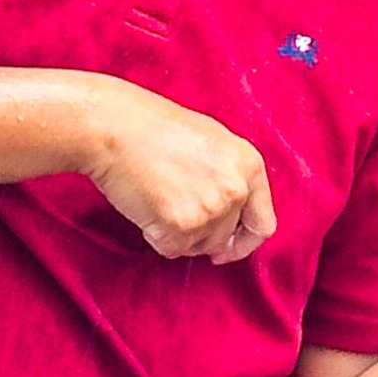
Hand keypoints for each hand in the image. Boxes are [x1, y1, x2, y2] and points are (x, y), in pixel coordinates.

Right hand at [81, 83, 276, 262]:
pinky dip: (155, 235)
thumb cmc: (154, 128)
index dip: (243, 243)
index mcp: (249, 165)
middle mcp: (236, 189)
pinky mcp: (182, 226)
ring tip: (159, 196)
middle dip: (200, 233)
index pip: (262, 224)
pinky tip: (146, 205)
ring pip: (197, 246)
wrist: (115, 127)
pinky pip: (171, 249)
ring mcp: (211, 209)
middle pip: (224, 239)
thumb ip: (230, 178)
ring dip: (177, 233)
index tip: (226, 249)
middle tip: (173, 204)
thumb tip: (231, 219)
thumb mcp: (211, 143)